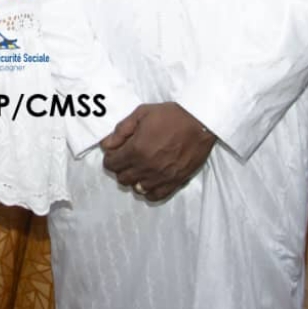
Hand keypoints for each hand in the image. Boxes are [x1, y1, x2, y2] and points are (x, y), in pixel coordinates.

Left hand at [98, 100, 217, 202]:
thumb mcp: (144, 112)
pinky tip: (151, 179)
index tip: (117, 151)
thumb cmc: (173, 114)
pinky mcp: (173, 182)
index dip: (111, 156)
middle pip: (122, 177)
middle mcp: (145, 167)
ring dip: (135, 178)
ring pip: (136, 188)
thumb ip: (122, 129)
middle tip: (130, 156)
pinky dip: (148, 190)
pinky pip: (153, 196)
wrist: (202, 121)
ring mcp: (159, 177)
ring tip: (142, 166)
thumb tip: (106, 145)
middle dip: (122, 167)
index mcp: (135, 150)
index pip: (111, 163)